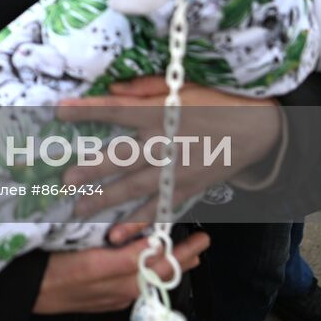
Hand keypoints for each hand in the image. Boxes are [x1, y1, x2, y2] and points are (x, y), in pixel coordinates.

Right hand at [32, 230, 208, 313]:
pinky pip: (137, 286)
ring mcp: (114, 296)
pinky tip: (151, 268)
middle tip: (201, 245)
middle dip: (183, 258)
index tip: (199, 238)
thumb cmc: (51, 269)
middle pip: (159, 272)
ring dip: (170, 267)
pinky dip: (151, 275)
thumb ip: (118, 254)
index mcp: (117, 274)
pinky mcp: (106, 299)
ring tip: (186, 257)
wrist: (28, 291)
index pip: (158, 260)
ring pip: (151, 280)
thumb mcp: (84, 258)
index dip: (180, 249)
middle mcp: (120, 288)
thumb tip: (147, 244)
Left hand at [56, 76, 281, 225]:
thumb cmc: (219, 101)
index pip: (118, 110)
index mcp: (163, 112)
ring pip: (136, 188)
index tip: (59, 110)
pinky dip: (138, 223)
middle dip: (92, 168)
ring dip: (106, 199)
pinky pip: (160, 209)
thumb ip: (145, 88)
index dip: (88, 110)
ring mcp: (178, 170)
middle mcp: (167, 143)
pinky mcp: (189, 189)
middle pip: (122, 157)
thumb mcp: (183, 86)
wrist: (261, 128)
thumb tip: (111, 90)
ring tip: (78, 208)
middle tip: (64, 180)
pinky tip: (118, 235)